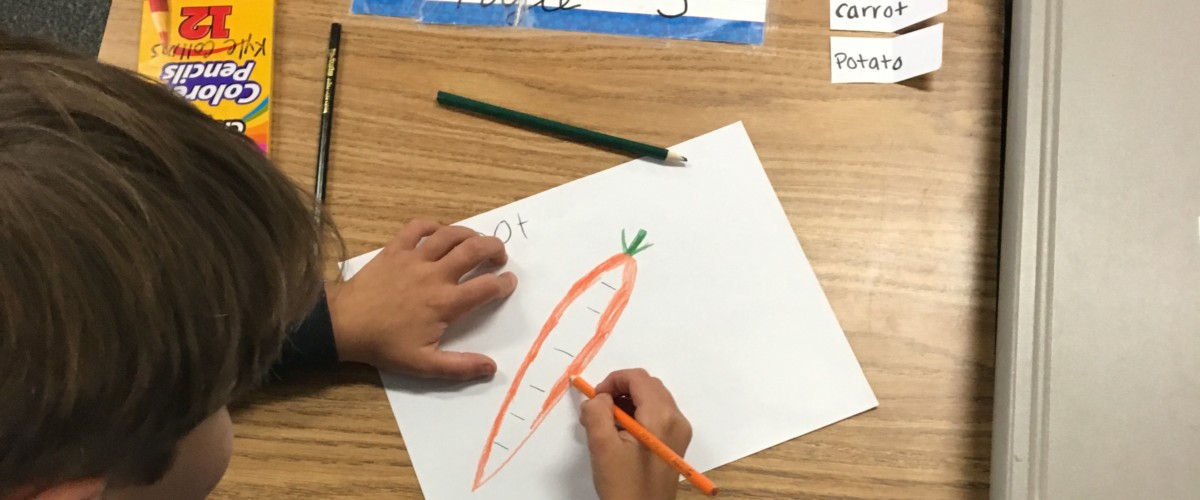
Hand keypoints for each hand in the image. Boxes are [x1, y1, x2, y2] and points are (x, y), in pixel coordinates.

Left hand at [326, 219, 516, 379]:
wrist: (345, 324)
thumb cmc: (384, 344)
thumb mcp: (423, 365)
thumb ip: (460, 366)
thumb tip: (492, 368)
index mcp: (445, 302)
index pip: (486, 286)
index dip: (504, 283)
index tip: (508, 283)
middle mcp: (435, 275)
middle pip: (475, 250)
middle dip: (495, 249)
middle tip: (499, 257)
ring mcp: (415, 258)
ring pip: (451, 234)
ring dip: (471, 234)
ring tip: (477, 241)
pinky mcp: (396, 249)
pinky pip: (419, 226)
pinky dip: (434, 225)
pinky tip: (441, 233)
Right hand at [579, 369, 692, 499]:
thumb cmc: (624, 486)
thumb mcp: (602, 446)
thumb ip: (597, 412)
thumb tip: (599, 397)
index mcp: (661, 417)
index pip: (637, 378)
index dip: (613, 381)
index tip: (595, 399)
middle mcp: (676, 419)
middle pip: (647, 386)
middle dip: (619, 391)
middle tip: (598, 412)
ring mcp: (679, 432)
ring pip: (652, 399)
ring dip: (627, 403)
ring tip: (606, 426)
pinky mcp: (675, 444)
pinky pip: (657, 416)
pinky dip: (637, 416)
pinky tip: (620, 436)